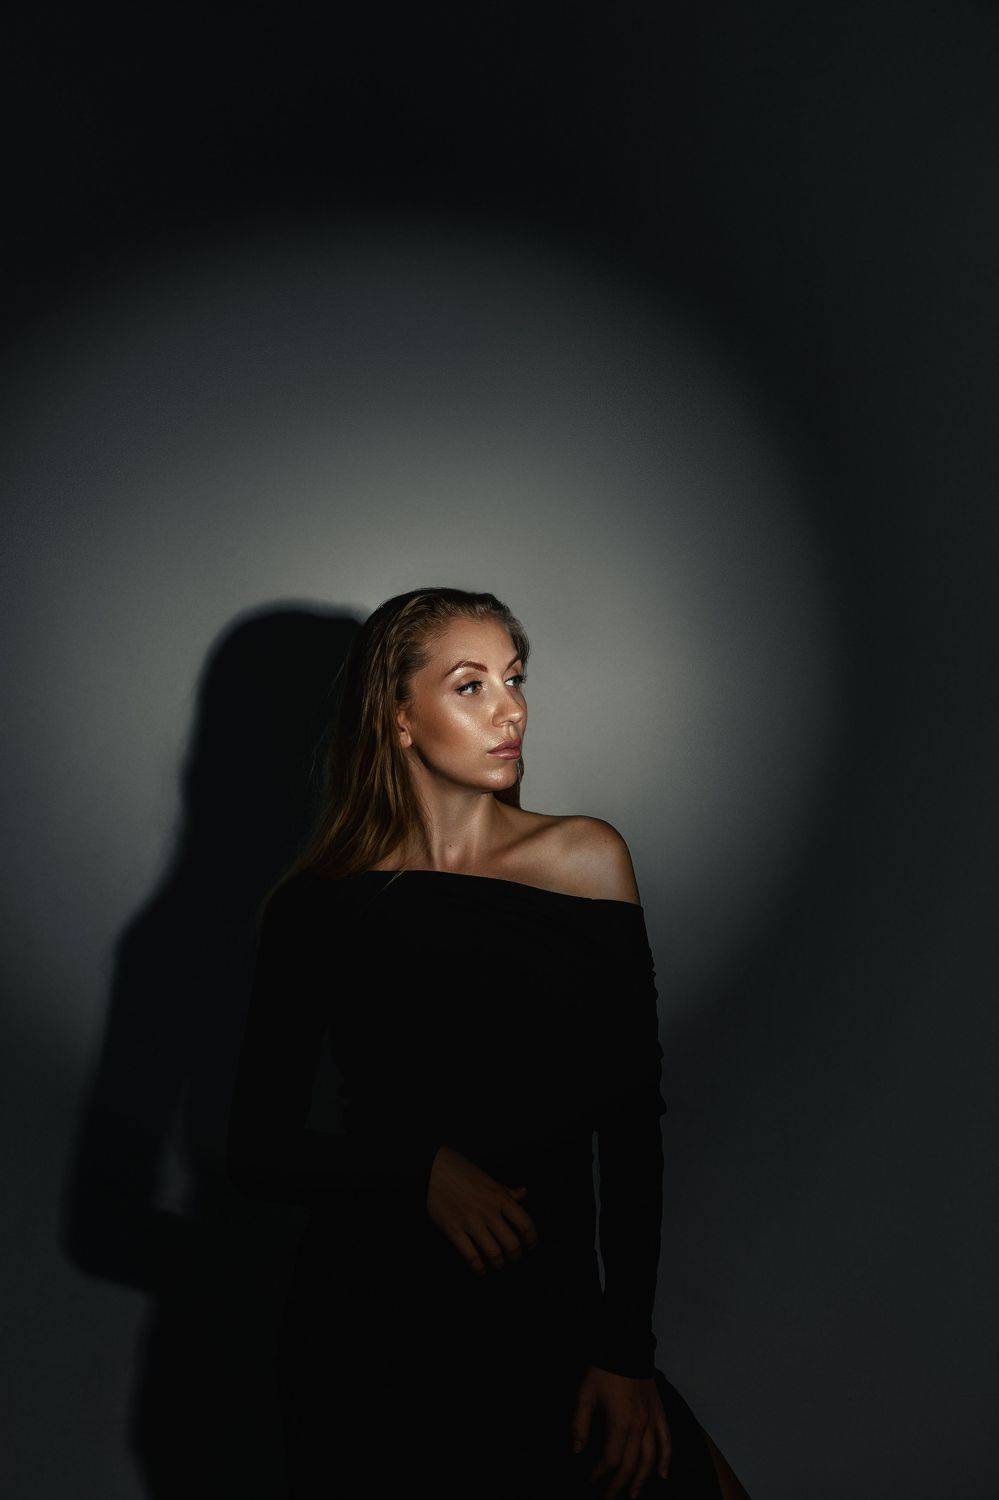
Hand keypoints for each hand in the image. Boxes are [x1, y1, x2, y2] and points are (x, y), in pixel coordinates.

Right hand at [425, 1145, 538, 1274]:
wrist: (434, 1168)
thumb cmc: (463, 1172)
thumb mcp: (489, 1179)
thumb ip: (506, 1191)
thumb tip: (524, 1193)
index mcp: (499, 1197)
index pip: (525, 1223)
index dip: (532, 1238)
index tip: (531, 1245)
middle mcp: (488, 1211)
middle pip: (511, 1243)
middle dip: (515, 1256)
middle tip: (514, 1259)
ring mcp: (470, 1221)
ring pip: (493, 1253)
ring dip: (499, 1264)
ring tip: (498, 1264)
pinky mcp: (453, 1229)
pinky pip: (470, 1255)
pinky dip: (478, 1268)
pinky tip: (481, 1270)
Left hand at [569, 1365, 670, 1497]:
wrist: (626, 1346)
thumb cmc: (604, 1370)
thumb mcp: (584, 1394)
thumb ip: (579, 1424)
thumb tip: (576, 1450)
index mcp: (620, 1423)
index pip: (612, 1460)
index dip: (601, 1474)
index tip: (591, 1480)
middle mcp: (640, 1426)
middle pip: (631, 1466)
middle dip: (619, 1486)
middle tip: (609, 1498)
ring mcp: (652, 1420)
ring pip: (650, 1459)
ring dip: (642, 1480)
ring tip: (633, 1495)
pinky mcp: (659, 1412)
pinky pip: (667, 1441)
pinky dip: (666, 1459)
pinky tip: (662, 1474)